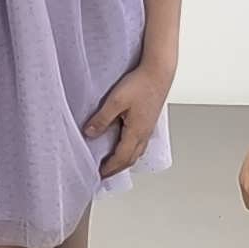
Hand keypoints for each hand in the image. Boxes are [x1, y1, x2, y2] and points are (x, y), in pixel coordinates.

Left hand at [82, 65, 172, 182]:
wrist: (159, 72)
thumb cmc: (140, 84)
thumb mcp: (115, 101)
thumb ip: (102, 119)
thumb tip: (89, 133)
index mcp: (136, 132)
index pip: (121, 158)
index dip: (109, 168)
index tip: (99, 174)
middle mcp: (144, 133)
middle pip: (130, 159)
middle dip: (117, 169)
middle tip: (104, 174)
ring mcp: (148, 128)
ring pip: (137, 152)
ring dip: (124, 161)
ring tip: (113, 164)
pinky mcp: (149, 121)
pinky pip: (140, 143)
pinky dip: (131, 151)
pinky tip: (125, 146)